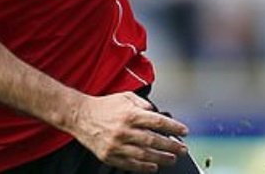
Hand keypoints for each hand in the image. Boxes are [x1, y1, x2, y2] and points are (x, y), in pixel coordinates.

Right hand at [71, 91, 187, 171]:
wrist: (80, 116)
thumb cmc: (104, 106)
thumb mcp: (124, 97)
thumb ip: (142, 103)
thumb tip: (157, 113)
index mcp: (129, 114)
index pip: (157, 122)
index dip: (173, 127)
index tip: (184, 131)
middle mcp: (124, 130)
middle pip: (154, 140)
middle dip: (172, 146)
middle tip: (183, 149)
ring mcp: (117, 145)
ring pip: (145, 155)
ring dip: (161, 158)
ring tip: (172, 159)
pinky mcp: (110, 155)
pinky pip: (131, 164)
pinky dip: (144, 167)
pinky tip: (154, 167)